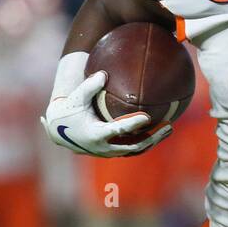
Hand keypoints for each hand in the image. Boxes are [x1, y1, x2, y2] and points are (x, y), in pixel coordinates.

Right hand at [40, 70, 171, 156]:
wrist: (58, 131)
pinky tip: (160, 131)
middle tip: (169, 125)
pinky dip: (146, 142)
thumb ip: (90, 85)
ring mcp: (108, 152)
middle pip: (134, 145)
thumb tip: (104, 73)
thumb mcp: (76, 97)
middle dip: (153, 137)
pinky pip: (132, 150)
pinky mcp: (112, 153)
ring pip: (136, 150)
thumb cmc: (70, 110)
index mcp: (95, 134)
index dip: (133, 124)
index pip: (118, 130)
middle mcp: (103, 147)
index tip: (147, 116)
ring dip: (153, 141)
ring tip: (169, 129)